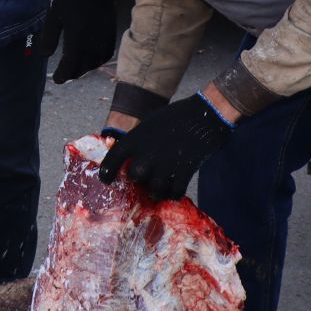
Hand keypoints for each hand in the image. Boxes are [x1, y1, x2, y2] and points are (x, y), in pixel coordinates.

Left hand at [38, 0, 116, 84]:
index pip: (69, 66)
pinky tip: (91, 59)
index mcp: (76, 40)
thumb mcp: (54, 16)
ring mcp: (103, 41)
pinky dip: (97, 61)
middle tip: (64, 73)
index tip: (57, 79)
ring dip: (84, 68)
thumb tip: (44, 55)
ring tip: (75, 67)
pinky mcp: (111, 36)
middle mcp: (91, 44)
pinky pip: (105, 56)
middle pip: (82, 69)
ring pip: (94, 64)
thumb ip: (49, 37)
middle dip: (71, 73)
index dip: (62, 76)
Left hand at [98, 94, 233, 200]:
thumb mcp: (148, 125)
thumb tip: (131, 158)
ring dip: (157, 190)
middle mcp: (146, 156)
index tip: (107, 180)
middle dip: (139, 180)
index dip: (106, 173)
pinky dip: (174, 193)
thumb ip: (137, 142)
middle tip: (145, 178)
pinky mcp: (183, 174)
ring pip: (154, 191)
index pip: (111, 160)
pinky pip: (174, 193)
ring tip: (161, 187)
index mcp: (135, 140)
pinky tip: (175, 188)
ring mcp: (165, 166)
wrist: (203, 116)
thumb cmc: (174, 117)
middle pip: (134, 178)